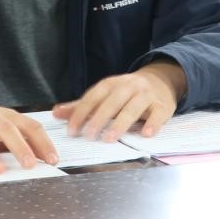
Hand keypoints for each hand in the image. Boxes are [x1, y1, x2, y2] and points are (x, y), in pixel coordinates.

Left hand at [53, 62, 186, 141]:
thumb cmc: (128, 92)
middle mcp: (129, 86)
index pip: (94, 97)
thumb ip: (82, 105)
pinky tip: (146, 134)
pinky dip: (152, 123)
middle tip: (89, 135)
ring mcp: (147, 95)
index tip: (72, 130)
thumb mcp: (106, 94)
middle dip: (99, 118)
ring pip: (133, 108)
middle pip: (112, 102)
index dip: (81, 112)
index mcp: (112, 83)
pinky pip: (158, 114)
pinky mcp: (163, 106)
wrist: (161, 80)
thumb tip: (56, 112)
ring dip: (121, 123)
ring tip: (110, 138)